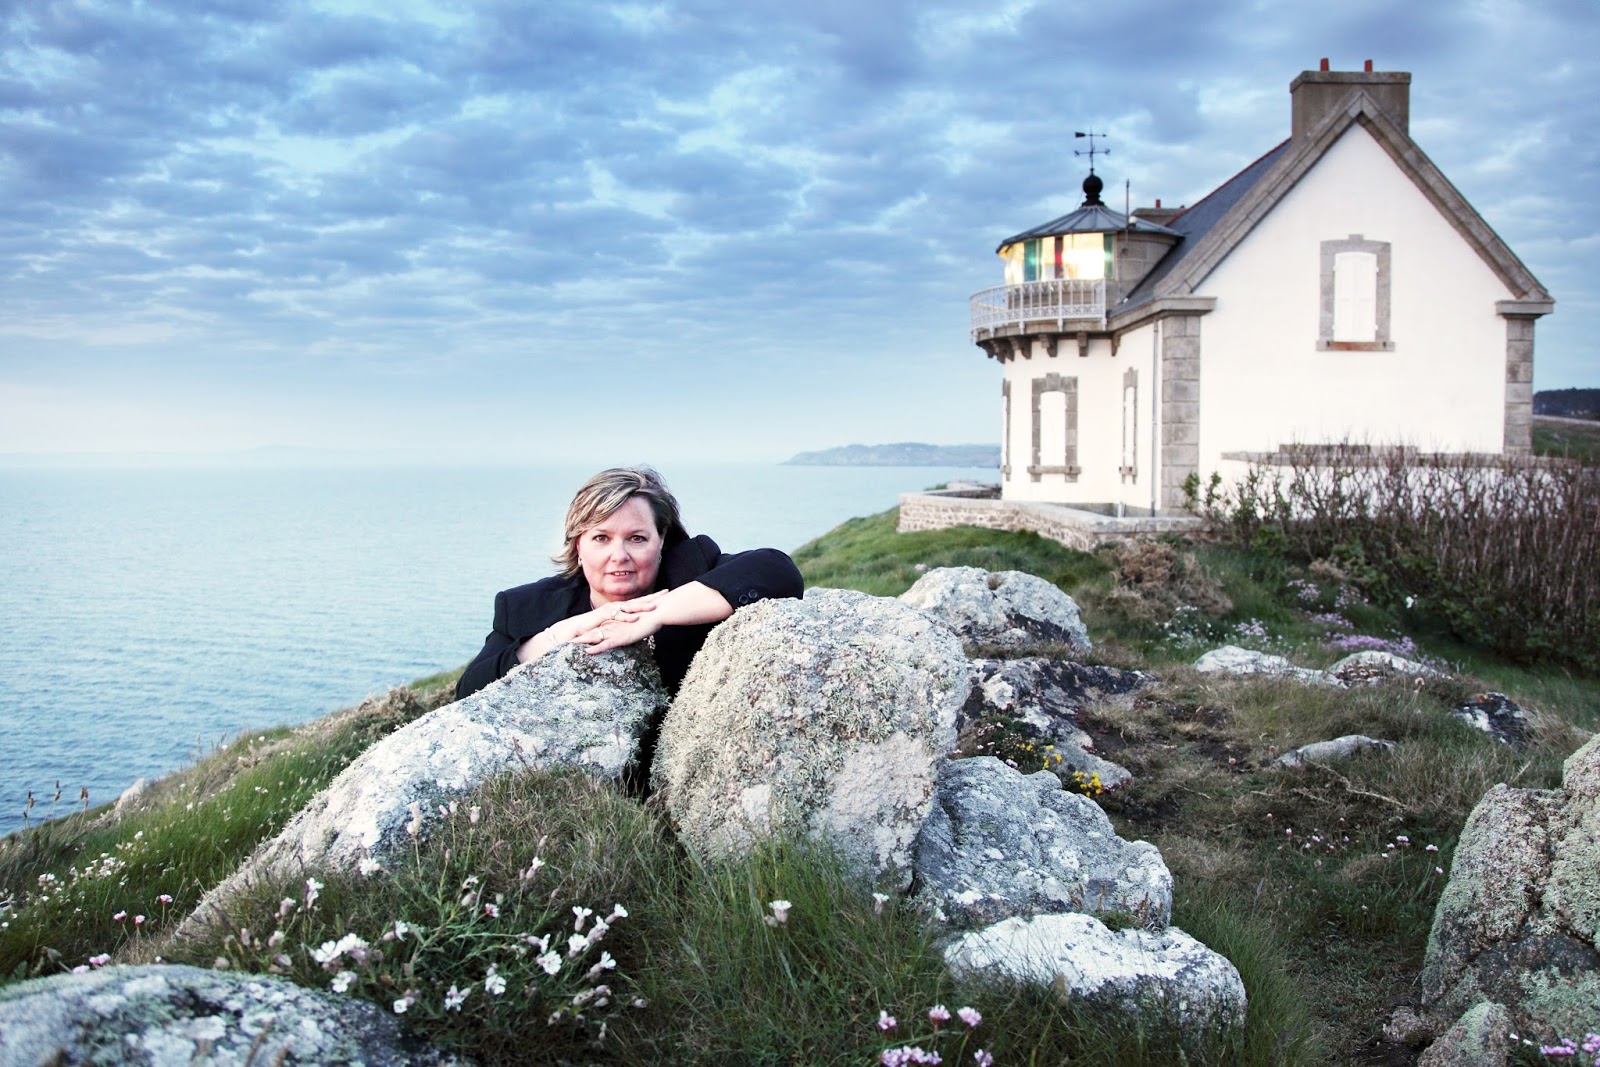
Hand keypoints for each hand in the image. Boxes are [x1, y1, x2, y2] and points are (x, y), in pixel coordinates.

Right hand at [515, 592, 664, 663]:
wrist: (565, 634)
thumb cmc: (585, 633)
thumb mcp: (606, 631)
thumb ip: (617, 628)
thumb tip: (632, 628)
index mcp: (614, 611)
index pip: (634, 604)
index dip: (648, 599)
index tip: (663, 595)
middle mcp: (610, 609)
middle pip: (633, 602)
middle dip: (649, 598)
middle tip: (666, 593)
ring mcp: (604, 613)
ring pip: (625, 607)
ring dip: (639, 606)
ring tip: (654, 605)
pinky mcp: (598, 620)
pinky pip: (612, 618)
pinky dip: (624, 618)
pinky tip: (634, 619)